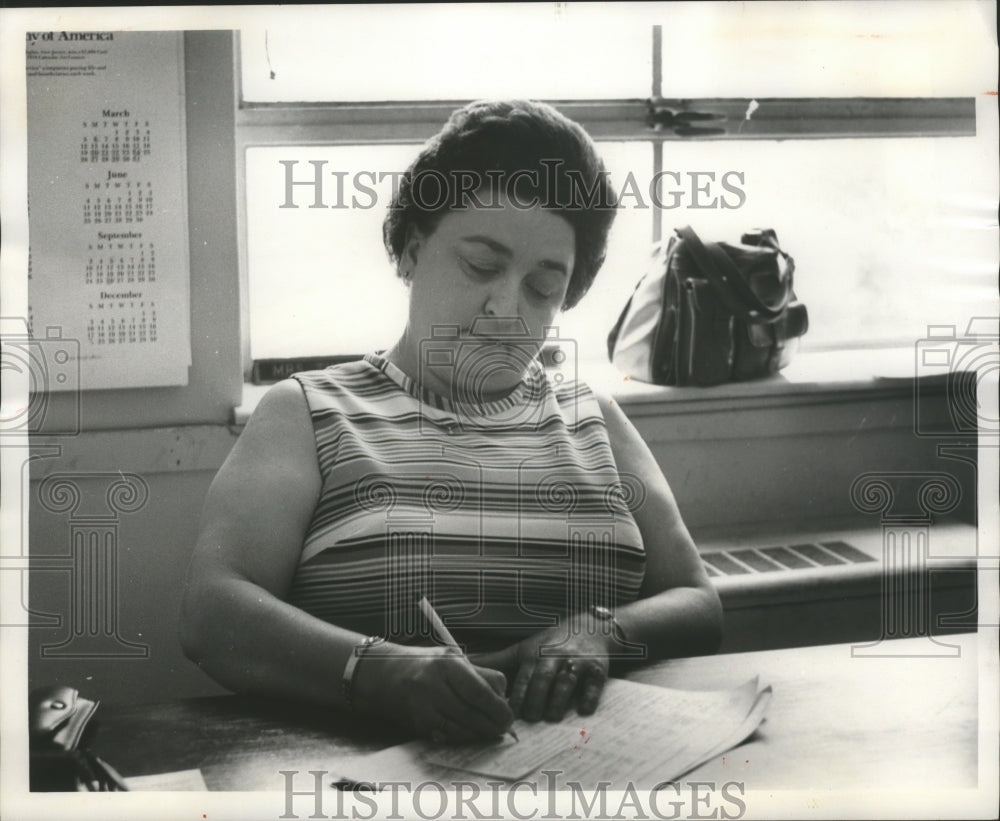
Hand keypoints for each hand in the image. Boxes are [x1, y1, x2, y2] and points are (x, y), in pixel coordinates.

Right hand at [353, 644, 513, 742]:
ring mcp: (423, 705)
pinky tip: (470, 733)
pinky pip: (447, 735)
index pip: (480, 691)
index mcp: (447, 664)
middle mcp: (433, 684)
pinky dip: (462, 736)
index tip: (509, 715)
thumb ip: (479, 675)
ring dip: (479, 733)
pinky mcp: (417, 722)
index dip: (498, 707)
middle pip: (472, 713)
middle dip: (493, 724)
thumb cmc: (424, 664)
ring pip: (461, 728)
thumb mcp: (452, 659)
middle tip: (504, 728)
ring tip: (490, 731)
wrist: (383, 673)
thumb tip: (504, 697)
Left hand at [472, 621, 611, 723]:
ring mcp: (577, 663)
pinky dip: (589, 696)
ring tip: (552, 717)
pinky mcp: (597, 669)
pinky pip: (593, 683)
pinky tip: (583, 709)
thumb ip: (495, 661)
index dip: (516, 696)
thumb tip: (463, 664)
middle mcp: (554, 658)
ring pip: (566, 681)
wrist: (588, 629)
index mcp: (534, 656)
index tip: (507, 714)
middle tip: (530, 720)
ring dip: (559, 699)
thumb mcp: (523, 649)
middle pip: (543, 679)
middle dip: (536, 699)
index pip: (523, 677)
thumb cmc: (549, 645)